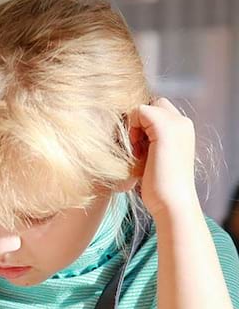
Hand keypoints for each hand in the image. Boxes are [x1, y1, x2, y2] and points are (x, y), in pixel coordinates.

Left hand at [128, 98, 199, 217]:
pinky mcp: (165, 128)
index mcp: (182, 131)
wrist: (172, 203)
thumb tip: (126, 132)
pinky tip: (135, 150)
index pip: (157, 111)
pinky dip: (131, 127)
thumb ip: (147, 143)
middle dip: (138, 122)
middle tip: (135, 148)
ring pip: (144, 107)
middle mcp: (182, 123)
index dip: (142, 124)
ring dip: (133, 127)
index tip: (138, 148)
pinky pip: (139, 110)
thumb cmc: (159, 188)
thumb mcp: (152, 159)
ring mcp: (176, 123)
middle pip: (151, 105)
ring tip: (136, 152)